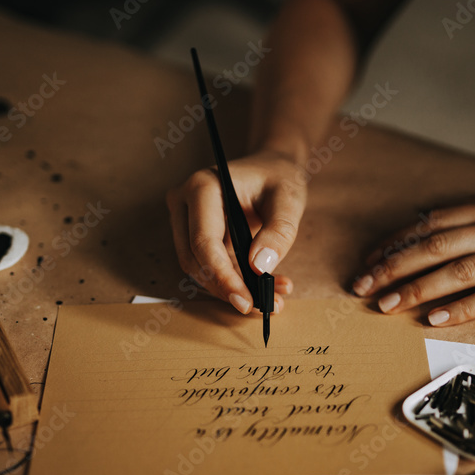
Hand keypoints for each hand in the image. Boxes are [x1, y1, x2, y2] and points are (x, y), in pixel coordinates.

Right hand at [167, 150, 306, 312]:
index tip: (247, 300)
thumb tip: (260, 267)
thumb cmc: (279, 177)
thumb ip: (278, 232)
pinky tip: (267, 286)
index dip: (223, 277)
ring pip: (199, 270)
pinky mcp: (194, 236)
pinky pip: (209, 268)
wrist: (271, 168)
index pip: (203, 242)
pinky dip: (234, 282)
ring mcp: (185, 221)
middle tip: (262, 305)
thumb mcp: (289, 199)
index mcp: (202, 187)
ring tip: (273, 296)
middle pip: (195, 261)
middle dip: (227, 288)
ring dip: (232, 289)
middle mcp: (184, 203)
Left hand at [353, 193, 474, 324]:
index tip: (369, 258)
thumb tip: (442, 216)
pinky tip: (436, 319)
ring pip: (456, 271)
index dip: (395, 241)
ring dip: (416, 289)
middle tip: (361, 285)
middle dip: (391, 267)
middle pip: (433, 246)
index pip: (432, 222)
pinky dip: (462, 308)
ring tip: (385, 306)